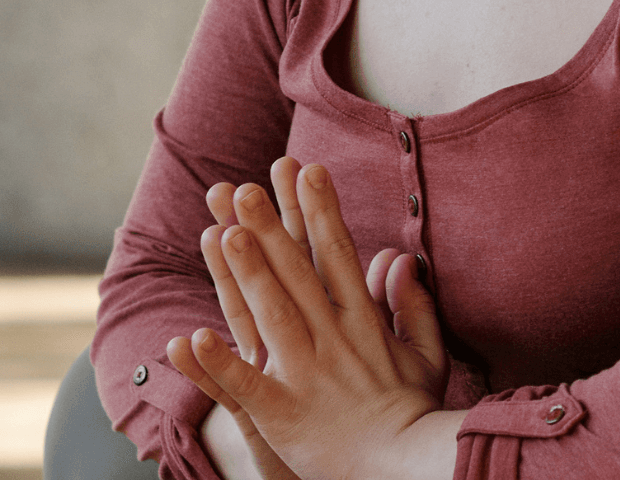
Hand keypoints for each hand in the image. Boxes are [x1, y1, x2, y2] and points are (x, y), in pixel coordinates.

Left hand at [168, 158, 448, 479]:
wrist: (407, 467)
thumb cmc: (415, 412)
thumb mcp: (426, 353)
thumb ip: (412, 305)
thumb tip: (402, 258)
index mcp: (363, 323)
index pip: (338, 255)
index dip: (320, 211)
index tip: (306, 170)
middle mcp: (333, 340)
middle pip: (297, 274)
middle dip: (270, 228)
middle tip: (244, 190)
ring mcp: (306, 374)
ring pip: (271, 314)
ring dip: (246, 273)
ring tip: (223, 234)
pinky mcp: (283, 412)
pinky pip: (246, 384)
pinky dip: (219, 362)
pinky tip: (193, 337)